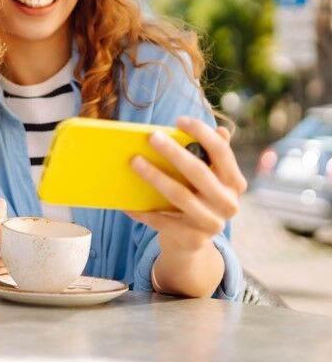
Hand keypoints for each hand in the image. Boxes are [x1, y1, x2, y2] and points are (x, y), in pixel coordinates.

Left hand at [126, 116, 247, 253]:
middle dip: (174, 153)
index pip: (222, 152)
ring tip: (134, 161)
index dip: (203, 134)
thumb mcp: (208, 178)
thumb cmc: (196, 197)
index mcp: (234, 183)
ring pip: (179, 195)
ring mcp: (212, 224)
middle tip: (152, 137)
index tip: (179, 120)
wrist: (191, 241)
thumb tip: (221, 129)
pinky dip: (143, 210)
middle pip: (199, 172)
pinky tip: (127, 201)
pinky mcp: (193, 240)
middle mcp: (228, 204)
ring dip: (155, 177)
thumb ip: (211, 155)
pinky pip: (163, 221)